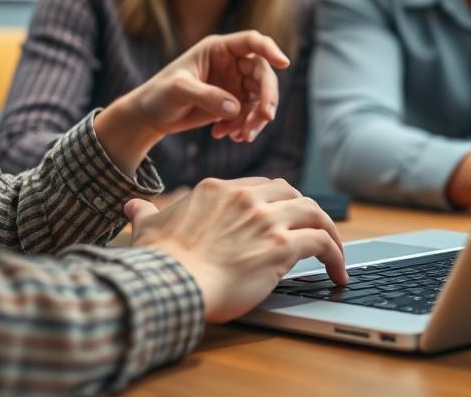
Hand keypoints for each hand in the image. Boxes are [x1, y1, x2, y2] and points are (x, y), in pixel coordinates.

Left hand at [95, 31, 289, 175]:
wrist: (150, 116)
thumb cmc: (158, 95)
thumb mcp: (178, 91)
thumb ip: (206, 96)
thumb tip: (236, 107)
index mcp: (219, 48)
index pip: (252, 42)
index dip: (270, 50)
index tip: (284, 63)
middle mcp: (232, 63)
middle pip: (263, 74)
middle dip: (266, 98)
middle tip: (264, 119)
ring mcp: (235, 83)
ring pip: (261, 98)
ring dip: (256, 118)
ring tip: (240, 136)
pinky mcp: (234, 103)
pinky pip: (251, 114)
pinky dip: (244, 126)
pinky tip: (226, 135)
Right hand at [126, 178, 349, 321]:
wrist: (170, 284)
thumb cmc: (159, 263)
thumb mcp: (148, 230)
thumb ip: (146, 215)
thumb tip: (132, 207)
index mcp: (219, 190)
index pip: (260, 186)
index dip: (275, 202)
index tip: (282, 219)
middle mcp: (247, 198)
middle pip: (291, 193)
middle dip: (305, 210)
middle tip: (313, 230)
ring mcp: (267, 219)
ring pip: (314, 212)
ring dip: (329, 231)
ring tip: (335, 252)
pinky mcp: (283, 245)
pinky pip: (322, 242)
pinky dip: (336, 255)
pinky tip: (338, 273)